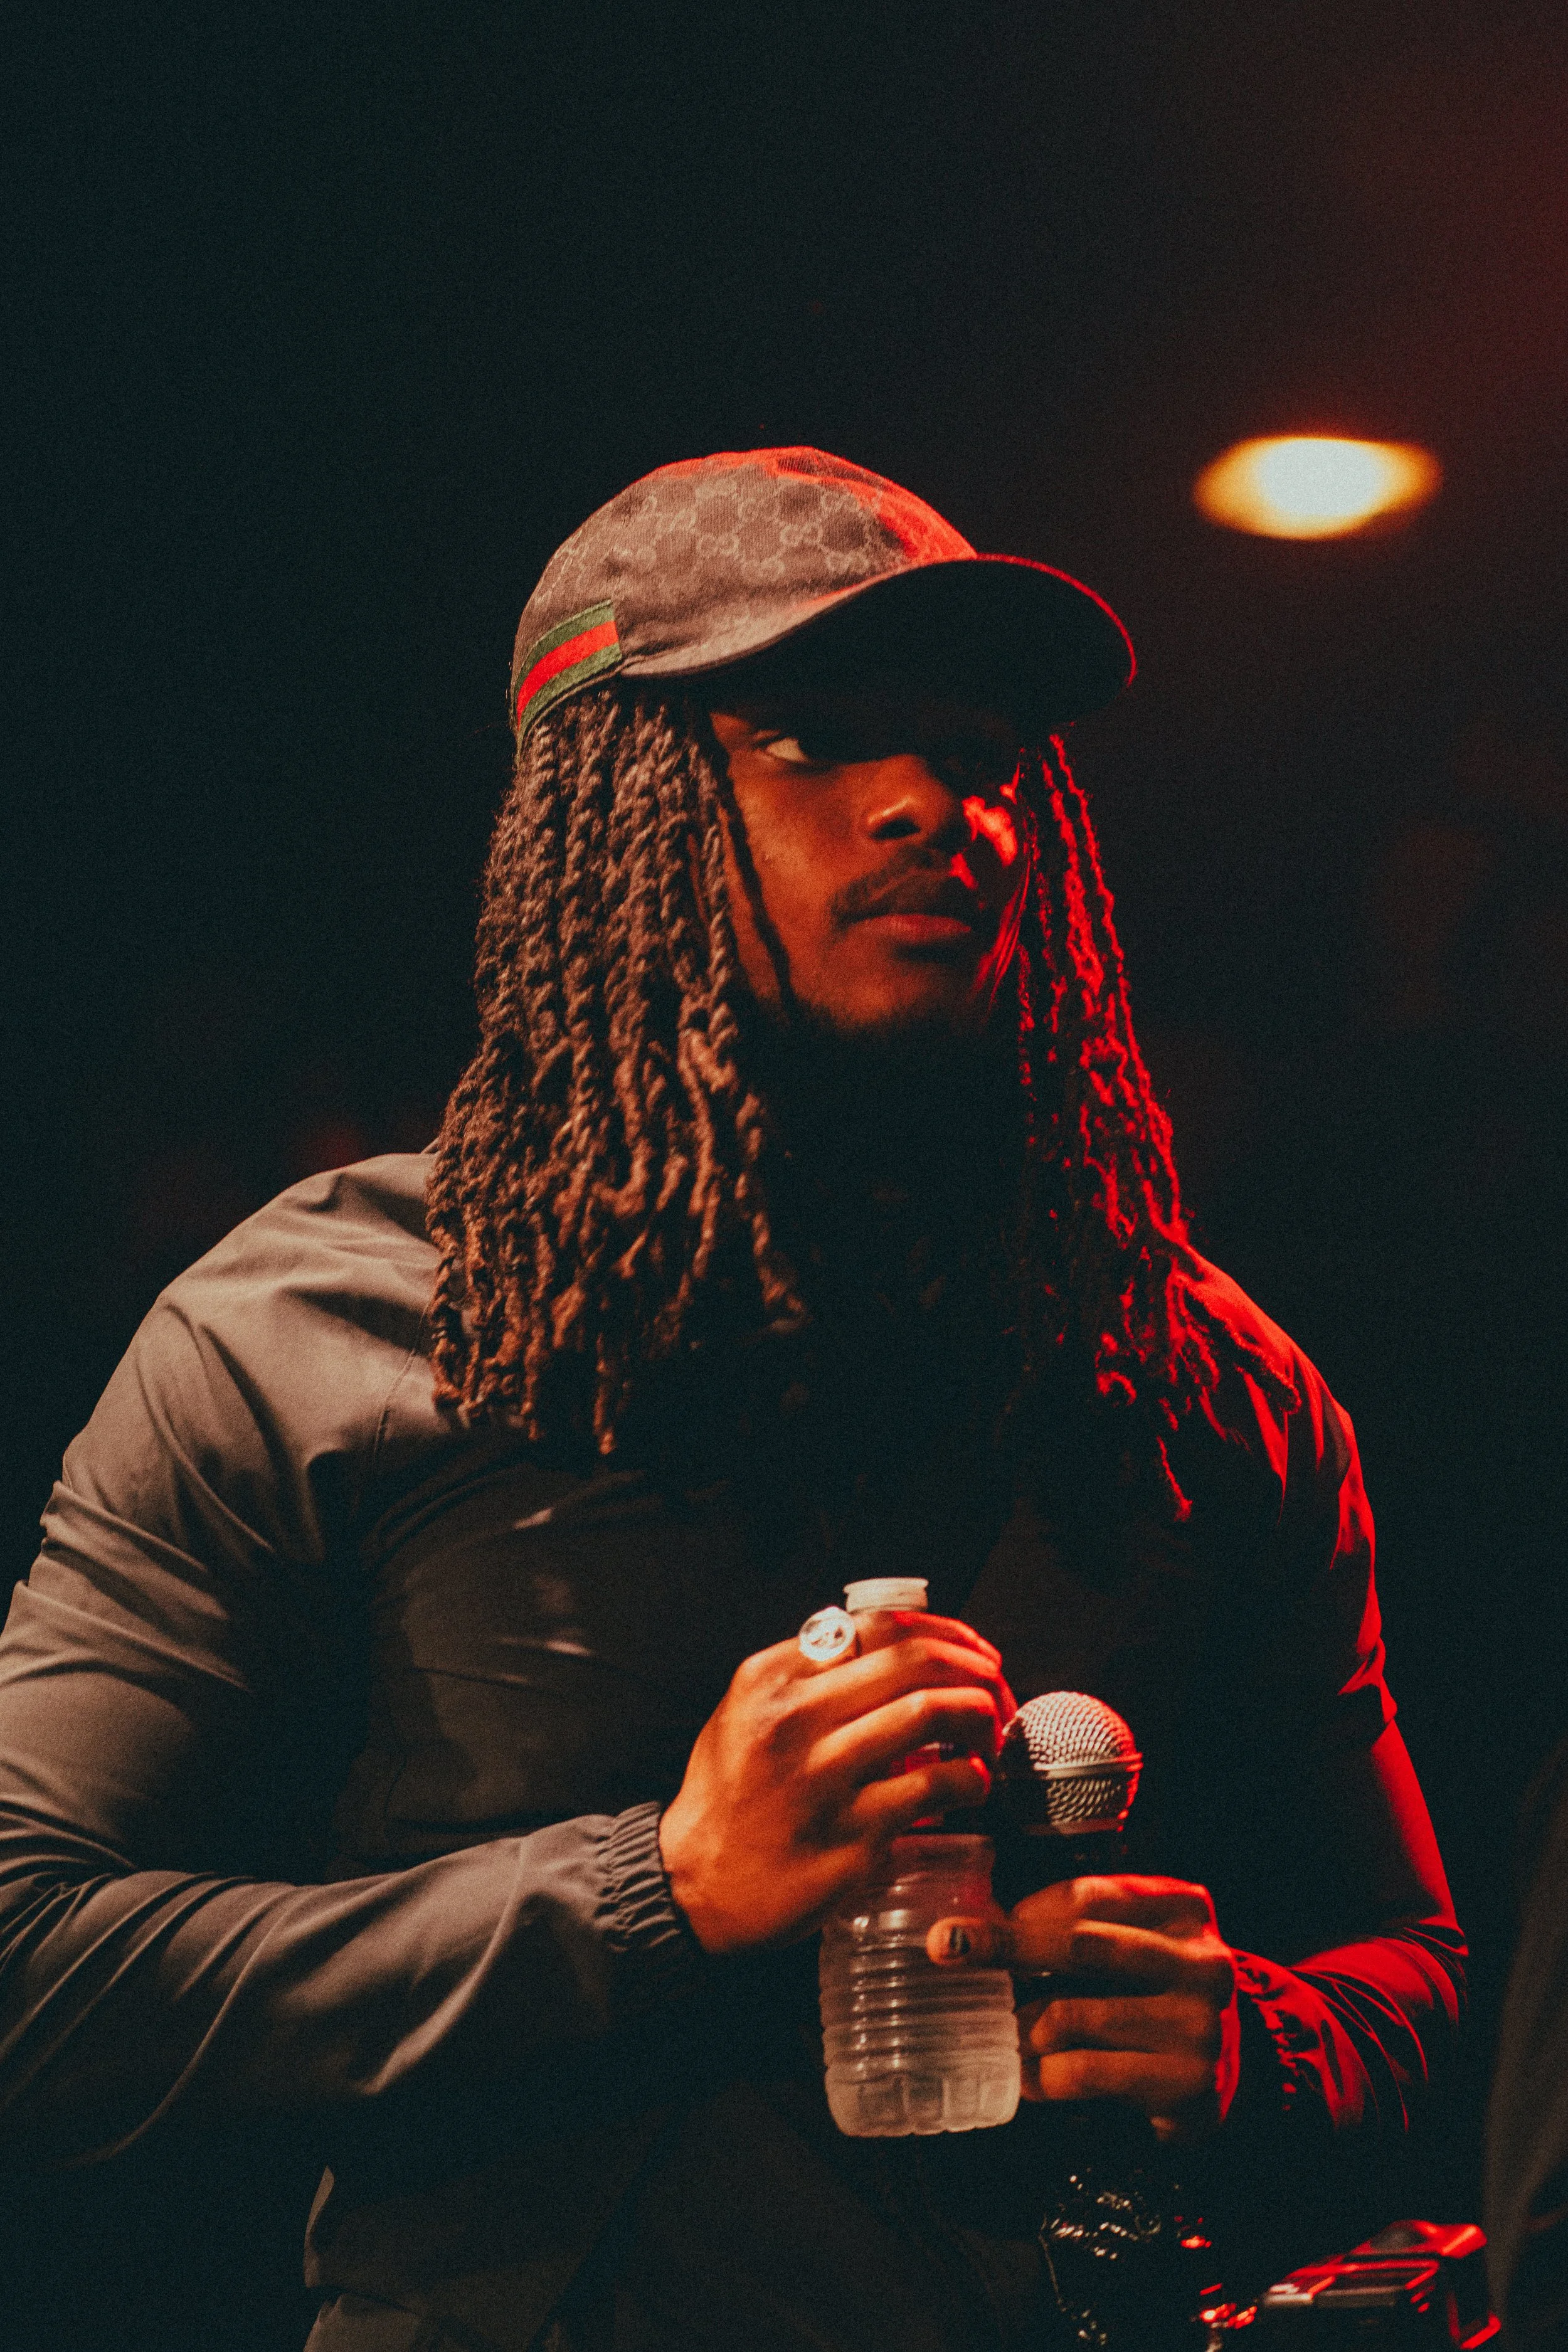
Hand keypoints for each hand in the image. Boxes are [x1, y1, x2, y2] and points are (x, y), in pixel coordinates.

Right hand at [659, 1614, 1014, 1954]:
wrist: (693, 1887)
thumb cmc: (726, 1800)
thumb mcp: (743, 1714)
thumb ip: (803, 1679)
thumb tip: (886, 1652)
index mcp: (772, 1679)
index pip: (878, 1626)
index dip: (943, 1631)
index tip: (971, 1649)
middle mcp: (796, 1718)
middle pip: (915, 1661)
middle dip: (975, 1669)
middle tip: (995, 1691)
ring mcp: (824, 1777)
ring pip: (929, 1712)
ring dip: (979, 1717)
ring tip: (989, 1734)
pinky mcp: (852, 1835)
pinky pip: (933, 1788)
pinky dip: (969, 1778)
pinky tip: (971, 1784)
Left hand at [925, 1874, 1240, 2143]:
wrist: (1235, 2067)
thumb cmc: (1162, 1991)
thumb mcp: (1141, 1940)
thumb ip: (1084, 1925)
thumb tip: (985, 1923)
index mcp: (1183, 1909)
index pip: (1087, 1897)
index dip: (1023, 1910)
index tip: (968, 1921)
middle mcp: (1198, 1961)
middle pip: (1080, 1944)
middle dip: (1004, 1945)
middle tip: (946, 1947)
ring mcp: (1195, 2024)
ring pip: (1074, 2016)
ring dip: (1021, 2024)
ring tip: (998, 2030)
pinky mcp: (1184, 2083)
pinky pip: (1087, 2074)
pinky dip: (1042, 2077)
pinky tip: (1024, 2077)